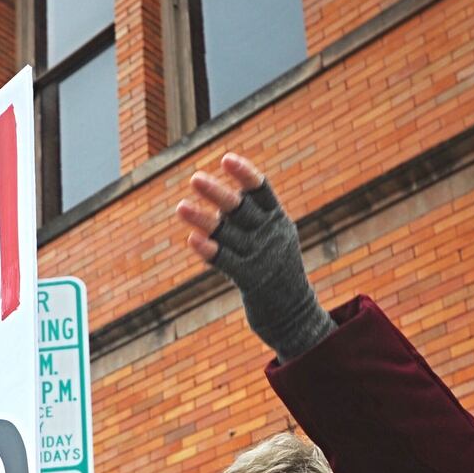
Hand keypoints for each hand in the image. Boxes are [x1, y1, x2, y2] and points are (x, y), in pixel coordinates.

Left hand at [172, 152, 334, 360]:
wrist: (293, 313)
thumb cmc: (276, 271)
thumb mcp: (273, 240)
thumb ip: (250, 220)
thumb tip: (219, 199)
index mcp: (278, 221)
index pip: (262, 191)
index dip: (244, 174)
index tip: (226, 159)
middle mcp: (271, 235)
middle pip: (240, 209)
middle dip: (217, 194)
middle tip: (194, 178)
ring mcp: (262, 257)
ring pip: (227, 234)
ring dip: (202, 220)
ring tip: (180, 207)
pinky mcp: (252, 279)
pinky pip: (225, 261)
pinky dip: (208, 250)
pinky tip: (192, 239)